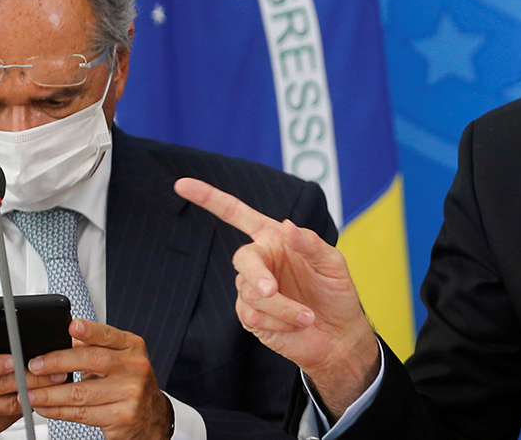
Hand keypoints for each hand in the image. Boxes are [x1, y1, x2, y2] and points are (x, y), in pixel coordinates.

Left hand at [26, 320, 171, 439]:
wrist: (150, 415)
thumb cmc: (128, 382)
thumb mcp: (119, 359)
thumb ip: (92, 348)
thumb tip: (56, 343)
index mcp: (132, 347)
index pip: (108, 335)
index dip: (89, 330)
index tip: (71, 326)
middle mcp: (135, 368)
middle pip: (91, 361)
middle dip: (57, 362)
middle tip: (34, 366)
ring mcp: (130, 393)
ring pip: (80, 392)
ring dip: (49, 393)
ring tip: (30, 393)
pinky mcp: (121, 417)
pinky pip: (82, 413)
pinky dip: (58, 411)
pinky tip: (46, 408)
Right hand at [173, 177, 379, 421]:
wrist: (338, 336)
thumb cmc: (336, 293)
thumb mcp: (332, 263)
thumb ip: (310, 244)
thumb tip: (287, 225)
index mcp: (274, 239)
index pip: (237, 214)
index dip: (210, 198)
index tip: (182, 185)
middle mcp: (260, 261)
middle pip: (242, 259)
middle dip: (257, 275)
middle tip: (273, 291)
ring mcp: (252, 289)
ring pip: (252, 293)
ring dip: (282, 307)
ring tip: (308, 317)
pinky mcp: (251, 316)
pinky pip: (253, 315)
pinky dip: (278, 321)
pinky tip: (295, 326)